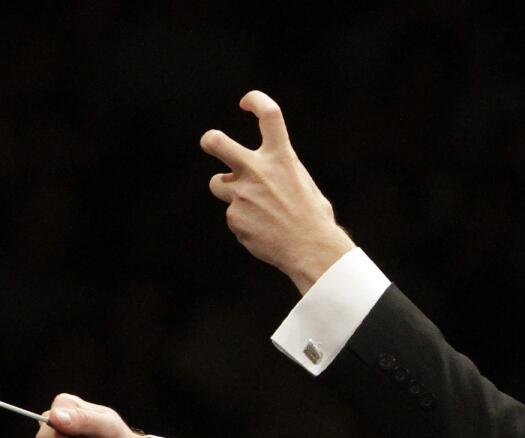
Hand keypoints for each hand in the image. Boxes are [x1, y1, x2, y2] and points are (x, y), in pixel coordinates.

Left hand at [201, 90, 355, 293]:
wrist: (311, 249)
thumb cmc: (314, 218)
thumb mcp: (304, 183)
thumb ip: (282, 172)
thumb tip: (270, 175)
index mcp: (282, 158)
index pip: (268, 114)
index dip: (255, 100)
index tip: (246, 102)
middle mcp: (257, 171)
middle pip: (217, 142)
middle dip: (210, 140)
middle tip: (210, 143)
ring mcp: (242, 195)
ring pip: (219, 184)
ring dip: (229, 191)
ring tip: (253, 207)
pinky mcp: (234, 218)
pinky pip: (233, 215)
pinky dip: (244, 221)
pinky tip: (263, 231)